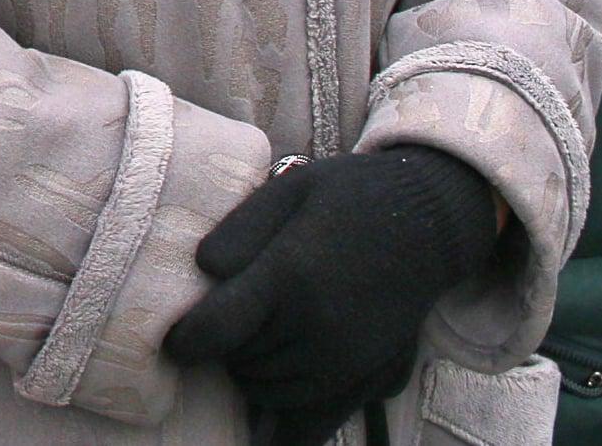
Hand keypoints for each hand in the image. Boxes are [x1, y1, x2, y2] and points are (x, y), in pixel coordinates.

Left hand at [162, 147, 502, 445]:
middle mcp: (317, 327)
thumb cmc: (349, 198)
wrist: (428, 224)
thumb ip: (239, 231)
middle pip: (239, 362)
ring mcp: (345, 359)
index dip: (184, 341)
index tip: (174, 341)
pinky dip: (281, 400)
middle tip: (229, 317)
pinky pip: (307, 412)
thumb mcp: (287, 189)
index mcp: (290, 276)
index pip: (216, 330)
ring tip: (257, 335)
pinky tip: (272, 383)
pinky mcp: (366, 377)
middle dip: (223, 346)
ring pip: (268, 390)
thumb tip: (202, 270)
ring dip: (251, 370)